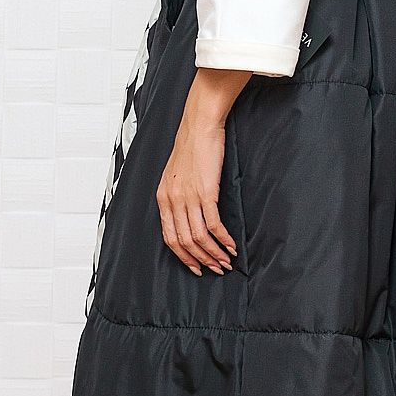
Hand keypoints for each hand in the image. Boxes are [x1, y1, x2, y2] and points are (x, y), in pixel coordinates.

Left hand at [156, 69, 249, 274]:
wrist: (199, 126)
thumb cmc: (191, 148)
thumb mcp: (176, 175)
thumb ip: (177, 197)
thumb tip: (187, 217)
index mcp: (162, 198)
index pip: (169, 238)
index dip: (184, 257)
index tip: (196, 267)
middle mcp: (172, 200)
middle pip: (184, 242)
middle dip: (201, 260)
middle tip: (216, 269)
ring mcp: (188, 197)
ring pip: (199, 236)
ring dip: (214, 253)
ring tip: (227, 261)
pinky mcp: (206, 192)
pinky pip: (213, 224)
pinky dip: (223, 239)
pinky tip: (232, 245)